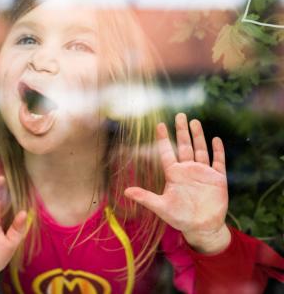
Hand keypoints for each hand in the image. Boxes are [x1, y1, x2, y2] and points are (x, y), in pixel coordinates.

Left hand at [124, 113, 230, 253]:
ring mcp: (203, 173)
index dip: (163, 139)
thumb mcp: (161, 207)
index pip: (167, 152)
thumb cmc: (180, 218)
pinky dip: (217, 150)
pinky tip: (215, 139)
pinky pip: (218, 161)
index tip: (159, 125)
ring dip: (198, 136)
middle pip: (184, 146)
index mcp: (174, 174)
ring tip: (194, 121)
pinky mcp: (217, 179)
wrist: (201, 227)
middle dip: (182, 131)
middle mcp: (188, 170)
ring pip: (200, 149)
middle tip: (180, 115)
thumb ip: (145, 197)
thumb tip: (125, 192)